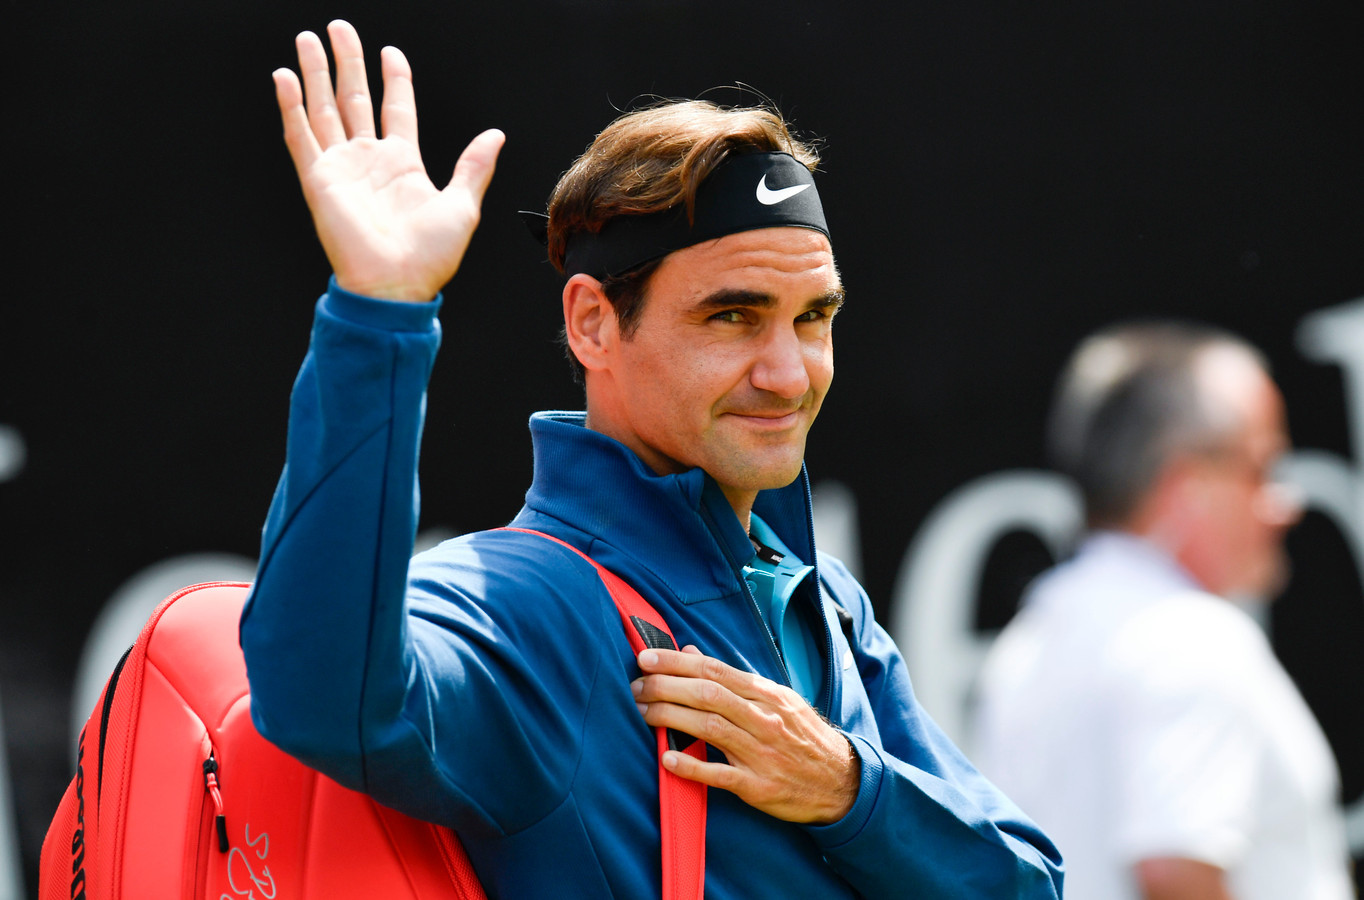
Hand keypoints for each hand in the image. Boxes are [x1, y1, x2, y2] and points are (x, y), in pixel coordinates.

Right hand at [273, 20, 503, 301]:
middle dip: (347, 62)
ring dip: (316, 73)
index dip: (394, 79)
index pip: (396, 108)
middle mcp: (369, 160)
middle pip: (354, 98)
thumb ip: (474, 165)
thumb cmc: (431, 257)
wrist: (398, 285)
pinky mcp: (319, 180)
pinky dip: (291, 106)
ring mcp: (342, 168)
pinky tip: (285, 78)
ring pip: (325, 109)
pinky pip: (301, 137)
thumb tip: (496, 134)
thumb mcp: (462, 205)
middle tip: (338, 27)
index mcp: (403, 163)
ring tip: (307, 39)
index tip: (390, 53)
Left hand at [632, 646, 859, 823]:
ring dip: (670, 717)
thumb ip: (732, 679)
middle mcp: (764, 719)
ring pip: (709, 727)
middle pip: (707, 694)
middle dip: (666, 686)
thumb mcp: (776, 700)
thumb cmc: (802, 737)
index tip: (646, 657)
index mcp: (767, 695)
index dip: (676, 662)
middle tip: (635, 687)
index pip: (715, 670)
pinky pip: (720, 775)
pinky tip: (667, 759)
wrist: (840, 782)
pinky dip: (692, 766)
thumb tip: (690, 652)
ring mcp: (761, 752)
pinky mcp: (759, 786)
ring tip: (642, 713)